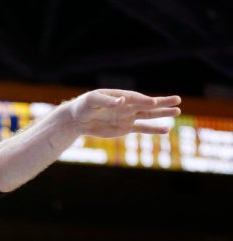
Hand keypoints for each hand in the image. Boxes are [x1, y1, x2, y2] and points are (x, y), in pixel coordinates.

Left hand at [65, 89, 180, 136]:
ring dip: (162, 114)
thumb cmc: (83, 106)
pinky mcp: (125, 128)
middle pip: (147, 104)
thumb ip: (106, 101)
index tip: (153, 102)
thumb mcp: (91, 101)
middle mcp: (127, 105)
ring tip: (178, 111)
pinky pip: (142, 128)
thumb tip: (122, 101)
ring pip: (148, 115)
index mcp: (120, 96)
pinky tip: (166, 130)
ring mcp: (127, 117)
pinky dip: (153, 129)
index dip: (143, 100)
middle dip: (162, 103)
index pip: (134, 98)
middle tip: (177, 100)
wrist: (77, 120)